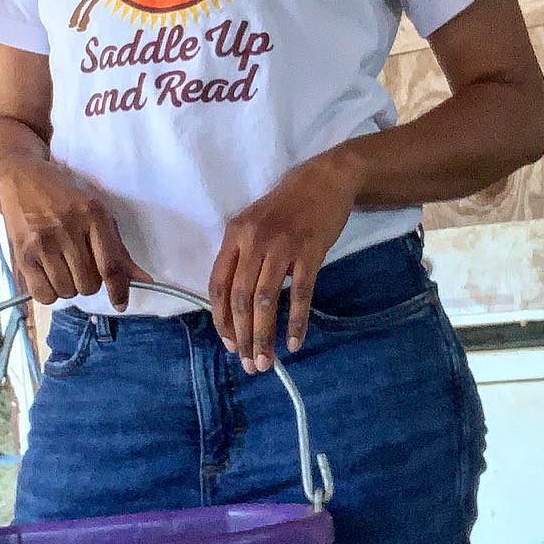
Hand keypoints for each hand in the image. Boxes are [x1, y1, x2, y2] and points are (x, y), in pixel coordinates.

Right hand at [0, 159, 146, 309]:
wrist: (21, 180)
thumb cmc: (65, 199)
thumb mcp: (97, 215)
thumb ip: (119, 250)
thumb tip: (144, 280)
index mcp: (93, 215)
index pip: (110, 265)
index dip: (118, 290)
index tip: (120, 304)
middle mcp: (68, 228)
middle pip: (88, 284)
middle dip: (88, 282)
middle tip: (80, 265)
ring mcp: (43, 242)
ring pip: (67, 291)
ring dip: (68, 287)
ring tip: (62, 266)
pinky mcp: (22, 254)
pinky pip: (43, 295)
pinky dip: (49, 293)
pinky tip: (48, 274)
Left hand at [209, 148, 362, 374]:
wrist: (325, 179)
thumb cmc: (287, 205)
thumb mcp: (254, 223)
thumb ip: (242, 256)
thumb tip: (235, 303)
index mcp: (234, 235)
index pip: (218, 284)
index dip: (221, 319)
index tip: (228, 343)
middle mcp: (254, 241)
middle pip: (241, 298)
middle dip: (242, 336)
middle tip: (248, 364)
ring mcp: (282, 246)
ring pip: (267, 301)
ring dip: (264, 336)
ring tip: (265, 361)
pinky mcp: (310, 251)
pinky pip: (301, 294)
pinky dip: (296, 322)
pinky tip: (294, 343)